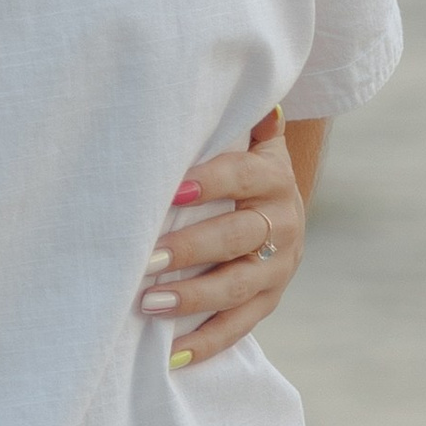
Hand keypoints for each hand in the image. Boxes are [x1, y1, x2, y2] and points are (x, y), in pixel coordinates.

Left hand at [141, 111, 305, 368]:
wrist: (275, 202)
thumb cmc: (232, 165)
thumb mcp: (239, 138)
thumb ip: (225, 117)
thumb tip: (204, 71)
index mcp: (271, 176)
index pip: (243, 176)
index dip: (211, 181)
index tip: (173, 190)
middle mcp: (282, 221)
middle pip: (240, 237)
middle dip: (191, 248)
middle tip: (144, 259)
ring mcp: (280, 266)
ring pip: (239, 285)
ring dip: (193, 297)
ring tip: (148, 304)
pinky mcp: (270, 300)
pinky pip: (241, 325)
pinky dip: (208, 341)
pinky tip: (172, 354)